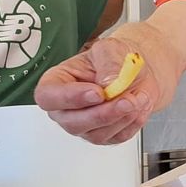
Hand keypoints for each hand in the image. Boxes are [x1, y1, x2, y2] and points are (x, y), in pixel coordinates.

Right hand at [34, 37, 156, 143]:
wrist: (137, 73)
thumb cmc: (115, 59)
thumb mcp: (110, 49)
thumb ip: (108, 63)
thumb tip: (107, 84)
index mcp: (57, 82)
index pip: (48, 97)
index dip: (70, 98)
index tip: (97, 92)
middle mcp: (65, 109)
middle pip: (72, 123)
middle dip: (103, 114)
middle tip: (125, 100)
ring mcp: (84, 125)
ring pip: (96, 134)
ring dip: (121, 117)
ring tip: (136, 98)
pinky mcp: (104, 136)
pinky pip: (116, 137)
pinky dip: (132, 122)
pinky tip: (137, 107)